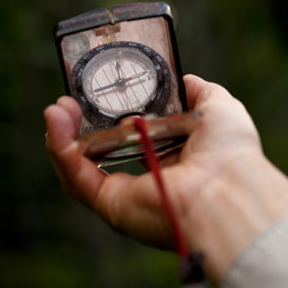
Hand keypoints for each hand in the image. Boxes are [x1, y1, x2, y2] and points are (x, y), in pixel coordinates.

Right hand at [44, 74, 287, 282]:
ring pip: (83, 167)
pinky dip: (61, 149)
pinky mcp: (114, 206)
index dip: (113, 117)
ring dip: (64, 136)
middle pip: (101, 154)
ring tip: (57, 108)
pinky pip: (78, 178)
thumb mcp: (219, 107)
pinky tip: (56, 121)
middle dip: (80, 126)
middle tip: (70, 101)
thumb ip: (200, 93)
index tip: (101, 93)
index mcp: (172, 159)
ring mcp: (129, 196)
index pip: (133, 140)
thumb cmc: (232, 151)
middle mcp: (149, 180)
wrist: (230, 186)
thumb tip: (185, 81)